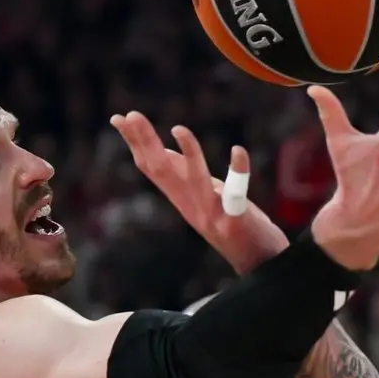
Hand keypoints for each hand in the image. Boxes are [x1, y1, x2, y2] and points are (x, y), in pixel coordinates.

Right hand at [111, 111, 289, 273]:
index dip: (134, 143)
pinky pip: (235, 196)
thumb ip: (183, 175)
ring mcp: (212, 215)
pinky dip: (238, 171)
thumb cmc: (230, 223)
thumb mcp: (201, 196)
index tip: (119, 118)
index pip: (151, 167)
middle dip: (145, 142)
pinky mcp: (236, 221)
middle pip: (163, 171)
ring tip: (179, 129)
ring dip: (188, 154)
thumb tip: (160, 149)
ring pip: (195, 182)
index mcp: (181, 199)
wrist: (259, 261)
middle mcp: (191, 207)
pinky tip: (238, 150)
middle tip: (131, 116)